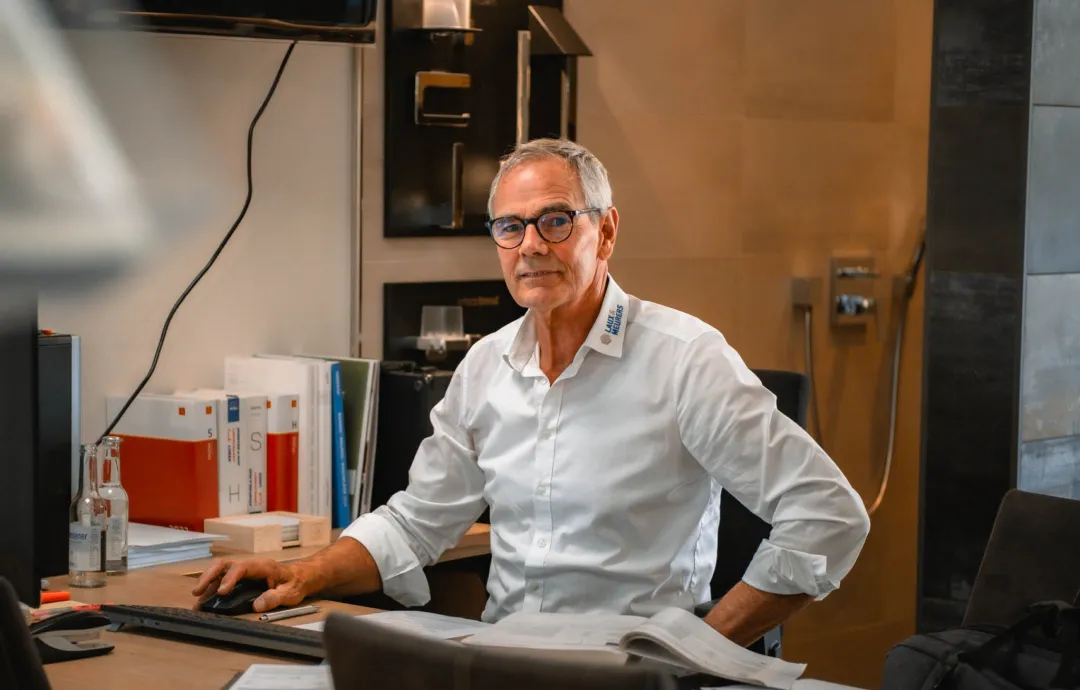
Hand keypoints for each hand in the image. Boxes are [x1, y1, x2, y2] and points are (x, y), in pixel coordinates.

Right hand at [191, 558, 310, 613]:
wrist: (301, 576)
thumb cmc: (296, 583)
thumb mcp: (290, 592)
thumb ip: (275, 598)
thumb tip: (257, 605)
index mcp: (262, 566)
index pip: (242, 568)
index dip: (229, 578)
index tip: (222, 592)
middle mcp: (250, 566)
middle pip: (224, 564)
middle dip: (209, 576)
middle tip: (197, 592)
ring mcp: (244, 571)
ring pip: (219, 570)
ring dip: (206, 582)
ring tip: (197, 600)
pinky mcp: (240, 578)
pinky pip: (222, 579)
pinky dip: (211, 588)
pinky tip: (204, 600)